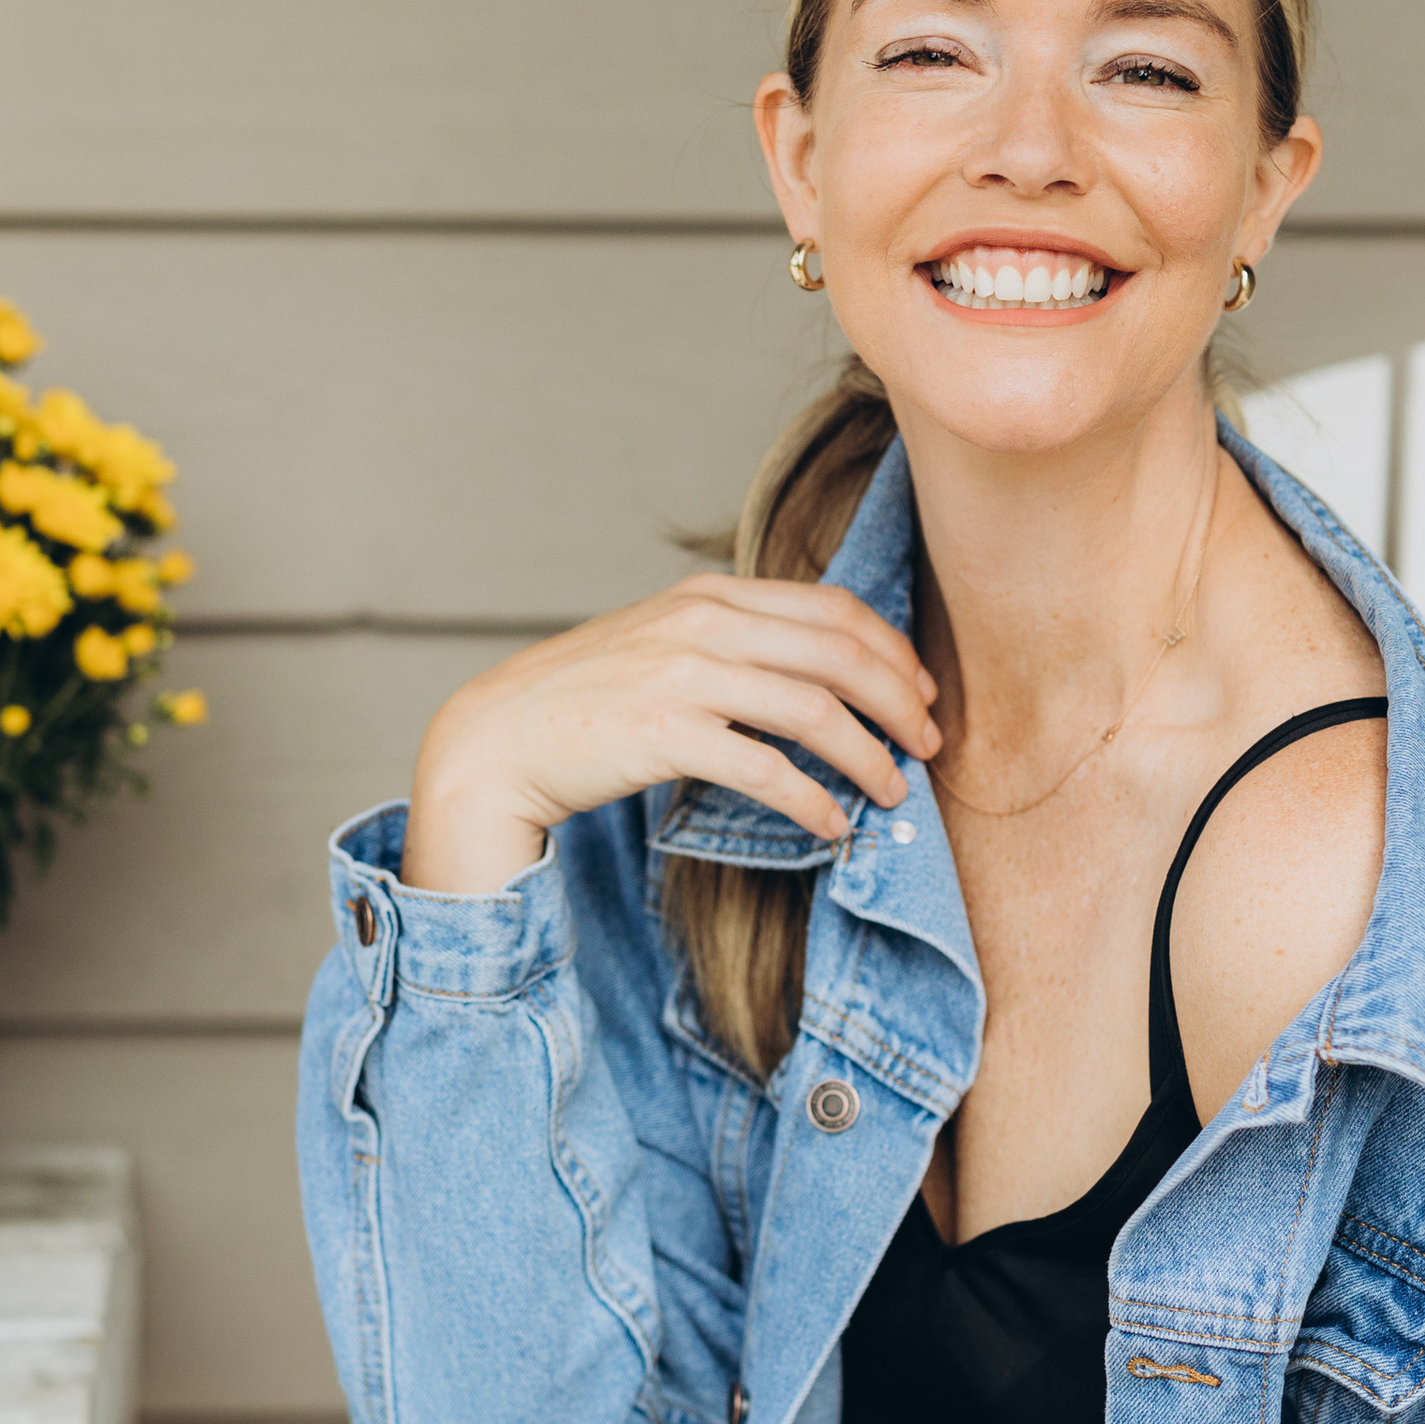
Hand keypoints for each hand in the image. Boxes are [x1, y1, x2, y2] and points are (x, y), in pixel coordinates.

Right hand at [402, 574, 937, 896]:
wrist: (494, 739)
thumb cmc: (583, 703)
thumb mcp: (660, 646)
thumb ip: (728, 645)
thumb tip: (812, 677)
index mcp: (709, 595)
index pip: (832, 608)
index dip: (892, 651)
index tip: (922, 692)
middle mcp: (702, 623)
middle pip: (840, 654)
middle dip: (901, 703)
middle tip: (930, 746)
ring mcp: (682, 674)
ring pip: (816, 710)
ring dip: (869, 757)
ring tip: (892, 794)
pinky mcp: (664, 733)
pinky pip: (767, 769)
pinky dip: (813, 802)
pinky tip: (831, 828)